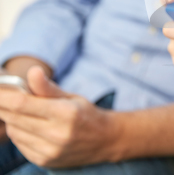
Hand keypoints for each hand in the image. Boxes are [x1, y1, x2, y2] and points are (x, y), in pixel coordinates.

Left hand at [0, 66, 119, 167]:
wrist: (104, 140)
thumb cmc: (86, 114)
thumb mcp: (71, 97)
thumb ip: (47, 87)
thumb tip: (33, 71)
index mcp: (66, 113)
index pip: (22, 104)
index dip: (3, 96)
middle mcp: (57, 134)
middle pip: (14, 117)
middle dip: (5, 106)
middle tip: (7, 97)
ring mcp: (50, 150)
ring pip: (14, 131)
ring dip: (12, 120)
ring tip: (27, 113)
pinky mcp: (45, 160)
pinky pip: (19, 144)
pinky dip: (19, 133)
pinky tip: (32, 127)